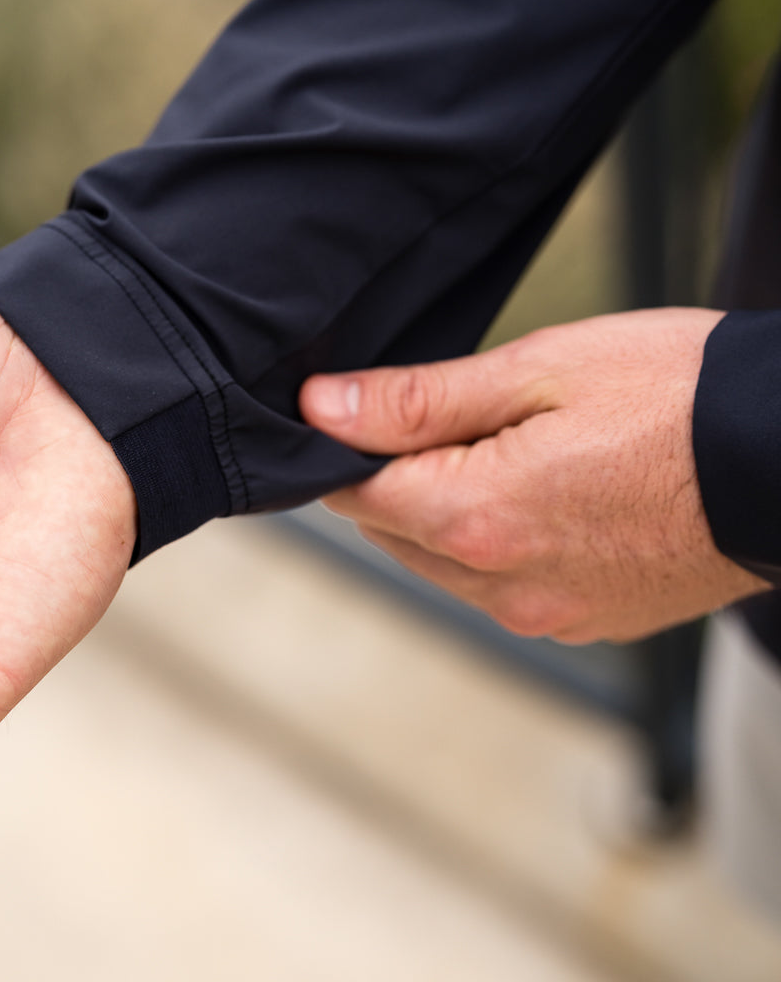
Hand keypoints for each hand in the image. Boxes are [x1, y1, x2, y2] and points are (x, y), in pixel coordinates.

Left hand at [300, 309, 767, 643]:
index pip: (355, 496)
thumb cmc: (675, 395)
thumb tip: (320, 409)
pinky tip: (553, 500)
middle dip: (403, 480)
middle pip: (395, 533)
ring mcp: (546, 615)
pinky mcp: (584, 624)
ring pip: (443, 565)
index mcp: (478, 518)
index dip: (353, 449)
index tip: (378, 414)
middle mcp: (504, 586)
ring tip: (521, 455)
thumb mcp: (535, 371)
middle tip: (470, 421)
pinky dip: (499, 546)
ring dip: (448, 516)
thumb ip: (416, 401)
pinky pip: (500, 588)